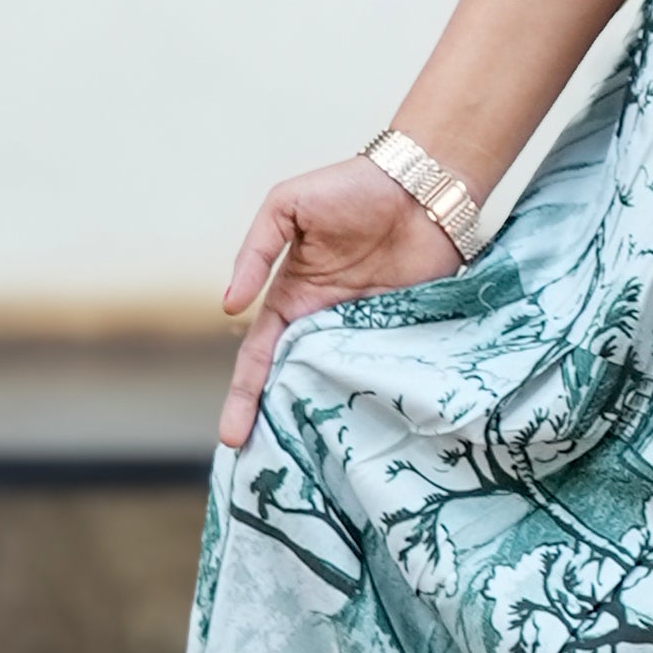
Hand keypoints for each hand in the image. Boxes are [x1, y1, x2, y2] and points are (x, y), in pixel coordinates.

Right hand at [218, 157, 461, 446]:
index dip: (244, 395)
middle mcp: (327, 321)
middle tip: (264, 468)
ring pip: (340, 384)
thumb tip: (230, 306)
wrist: (422, 184)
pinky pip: (386, 371)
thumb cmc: (350, 187)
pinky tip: (364, 431)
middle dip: (278, 422)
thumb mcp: (286, 207)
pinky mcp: (405, 331)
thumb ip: (255, 251)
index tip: (232, 436)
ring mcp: (367, 330)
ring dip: (325, 419)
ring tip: (311, 465)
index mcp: (294, 298)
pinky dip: (374, 399)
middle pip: (297, 381)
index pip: (261, 356)